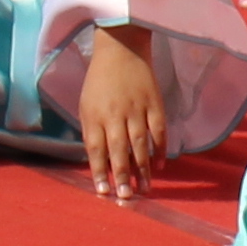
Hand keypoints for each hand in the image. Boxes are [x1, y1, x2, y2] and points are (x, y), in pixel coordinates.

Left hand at [75, 29, 164, 196]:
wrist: (121, 48)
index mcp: (95, 115)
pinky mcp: (155, 103)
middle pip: (119, 150)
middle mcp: (115, 114)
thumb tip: (100, 160)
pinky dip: (160, 149)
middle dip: (122, 176)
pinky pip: (159, 131)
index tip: (103, 192)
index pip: (96, 149)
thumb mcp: (86, 104)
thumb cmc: (99, 81)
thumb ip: (91, 131)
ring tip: (144, 188)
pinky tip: (159, 165)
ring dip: (142, 169)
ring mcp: (137, 109)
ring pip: (140, 144)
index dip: (99, 171)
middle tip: (126, 197)